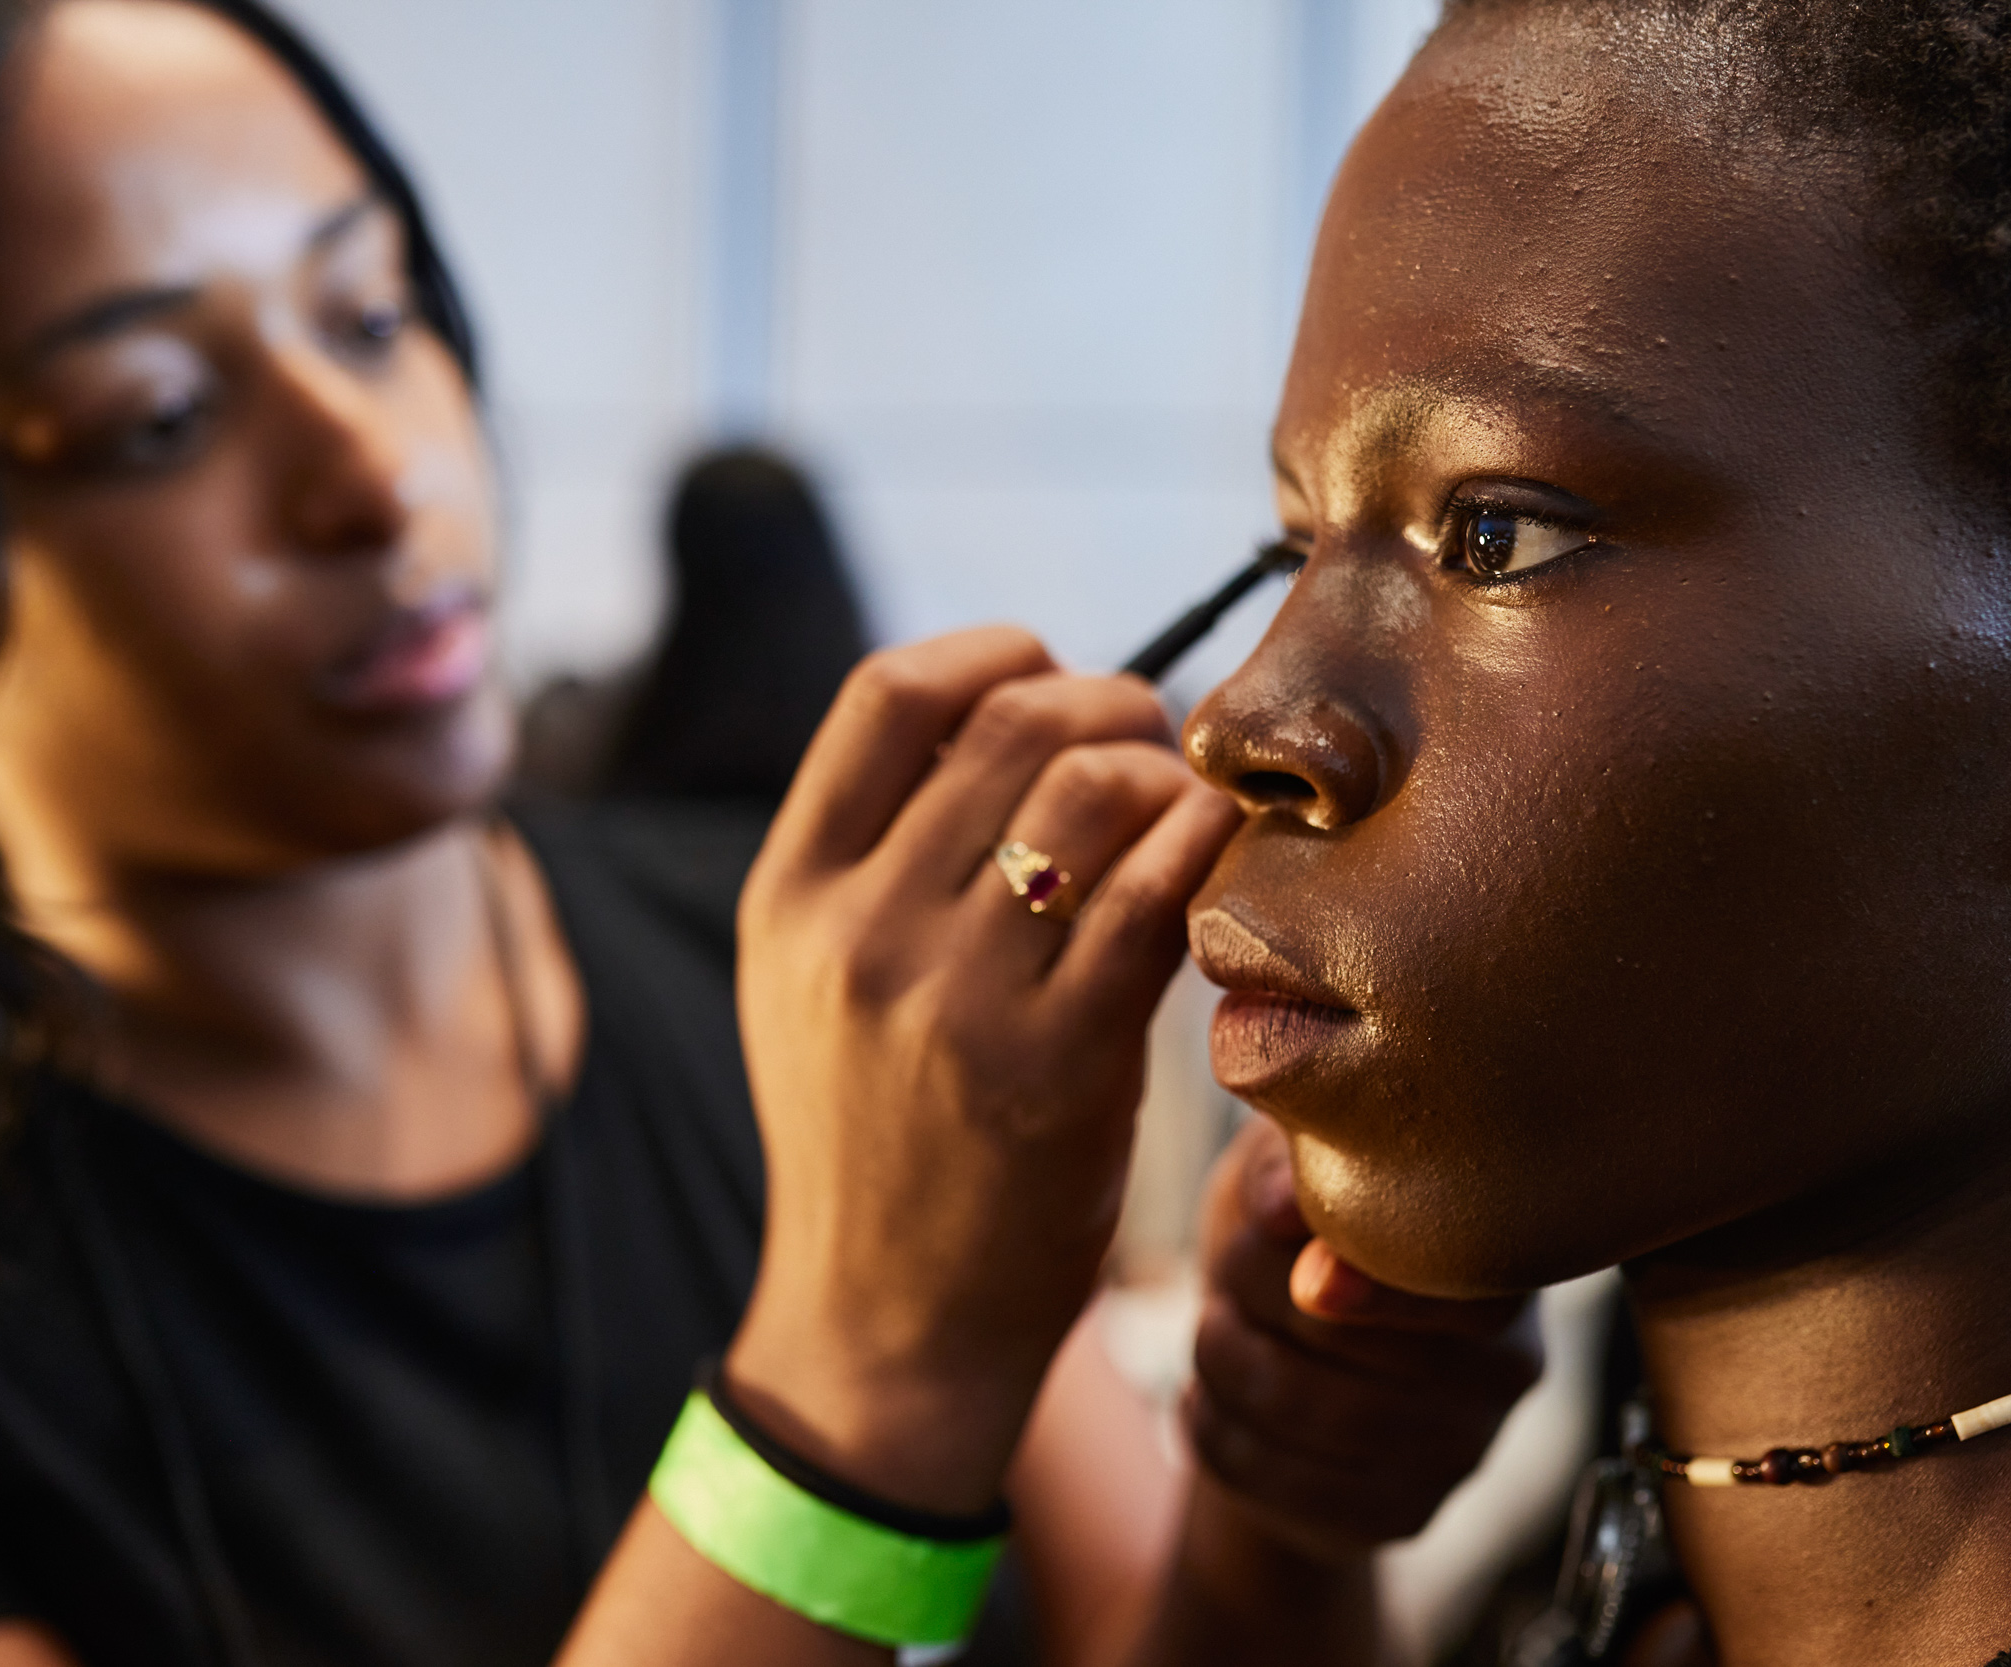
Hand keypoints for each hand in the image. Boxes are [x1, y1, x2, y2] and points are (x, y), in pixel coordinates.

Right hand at [728, 628, 1240, 1514]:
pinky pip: (1154, 897)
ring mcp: (951, 1001)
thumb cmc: (875, 1134)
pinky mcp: (1054, 1067)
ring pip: (1091, 790)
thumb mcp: (816, 983)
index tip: (1053, 673)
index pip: (888, 694)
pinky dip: (1203, 849)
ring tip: (1186, 811)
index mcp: (789, 893)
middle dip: (1113, 703)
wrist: (886, 1321)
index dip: (995, 651)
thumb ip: (879, 855)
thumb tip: (1020, 707)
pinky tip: (1221, 861)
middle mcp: (858, 933)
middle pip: (1011, 722)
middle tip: (1156, 744)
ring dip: (1166, 773)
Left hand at [1186, 1116, 1542, 1562]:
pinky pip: (1271, 1478)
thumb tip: (1281, 1210)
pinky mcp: (1399, 1516)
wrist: (1294, 1346)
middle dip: (1259, 1298)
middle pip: (1365, 1352)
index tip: (1302, 1271)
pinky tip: (1208, 1396)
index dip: (1377, 1290)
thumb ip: (1288, 1169)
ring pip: (1307, 1415)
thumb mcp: (1293, 1169)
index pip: (1470, 1297)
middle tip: (1225, 1270)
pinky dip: (1210, 1429)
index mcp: (1507, 1270)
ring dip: (1223, 1361)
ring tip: (1212, 1328)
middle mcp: (1506, 1370)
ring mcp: (1460, 1454)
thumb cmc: (1304, 1231)